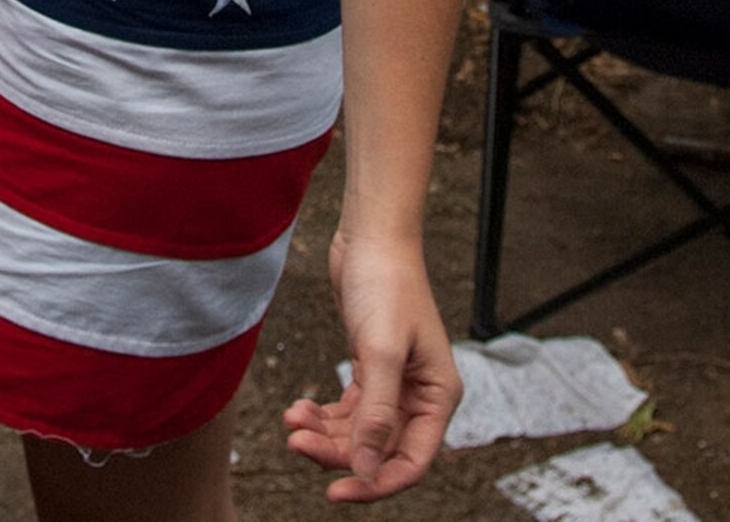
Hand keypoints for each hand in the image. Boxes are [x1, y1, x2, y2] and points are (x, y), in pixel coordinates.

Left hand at [284, 228, 457, 502]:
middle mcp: (420, 397)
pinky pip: (347, 412)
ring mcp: (395, 386)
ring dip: (324, 434)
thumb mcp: (379, 352)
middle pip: (378, 450)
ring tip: (291, 421)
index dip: (375, 483)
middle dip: (336, 453)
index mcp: (438, 397)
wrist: (370, 237)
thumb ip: (376, 415)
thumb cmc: (385, 285)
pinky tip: (297, 408)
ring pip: (358, 433)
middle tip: (295, 442)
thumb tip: (367, 468)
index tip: (334, 493)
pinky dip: (322, 415)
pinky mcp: (370, 371)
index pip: (411, 462)